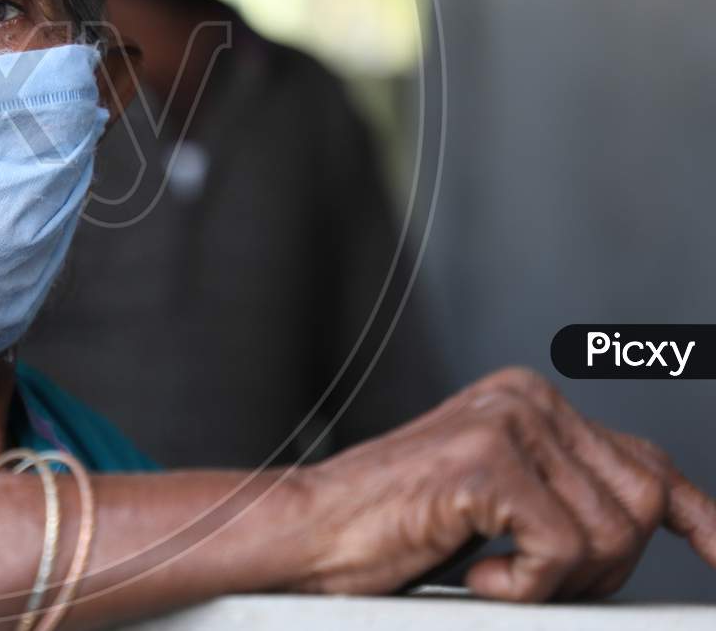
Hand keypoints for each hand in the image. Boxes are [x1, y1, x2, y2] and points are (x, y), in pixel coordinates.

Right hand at [295, 367, 715, 600]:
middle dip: (605, 566)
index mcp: (530, 400)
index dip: (703, 519)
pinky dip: (525, 586)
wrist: (306, 532)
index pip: (647, 459)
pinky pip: (563, 549)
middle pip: (645, 501)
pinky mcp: (485, 462)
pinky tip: (474, 573)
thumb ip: (569, 493)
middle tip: (532, 581)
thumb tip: (670, 520)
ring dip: (561, 581)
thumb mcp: (498, 504)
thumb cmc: (389, 529)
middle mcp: (525, 398)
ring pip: (613, 532)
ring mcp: (506, 423)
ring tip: (494, 576)